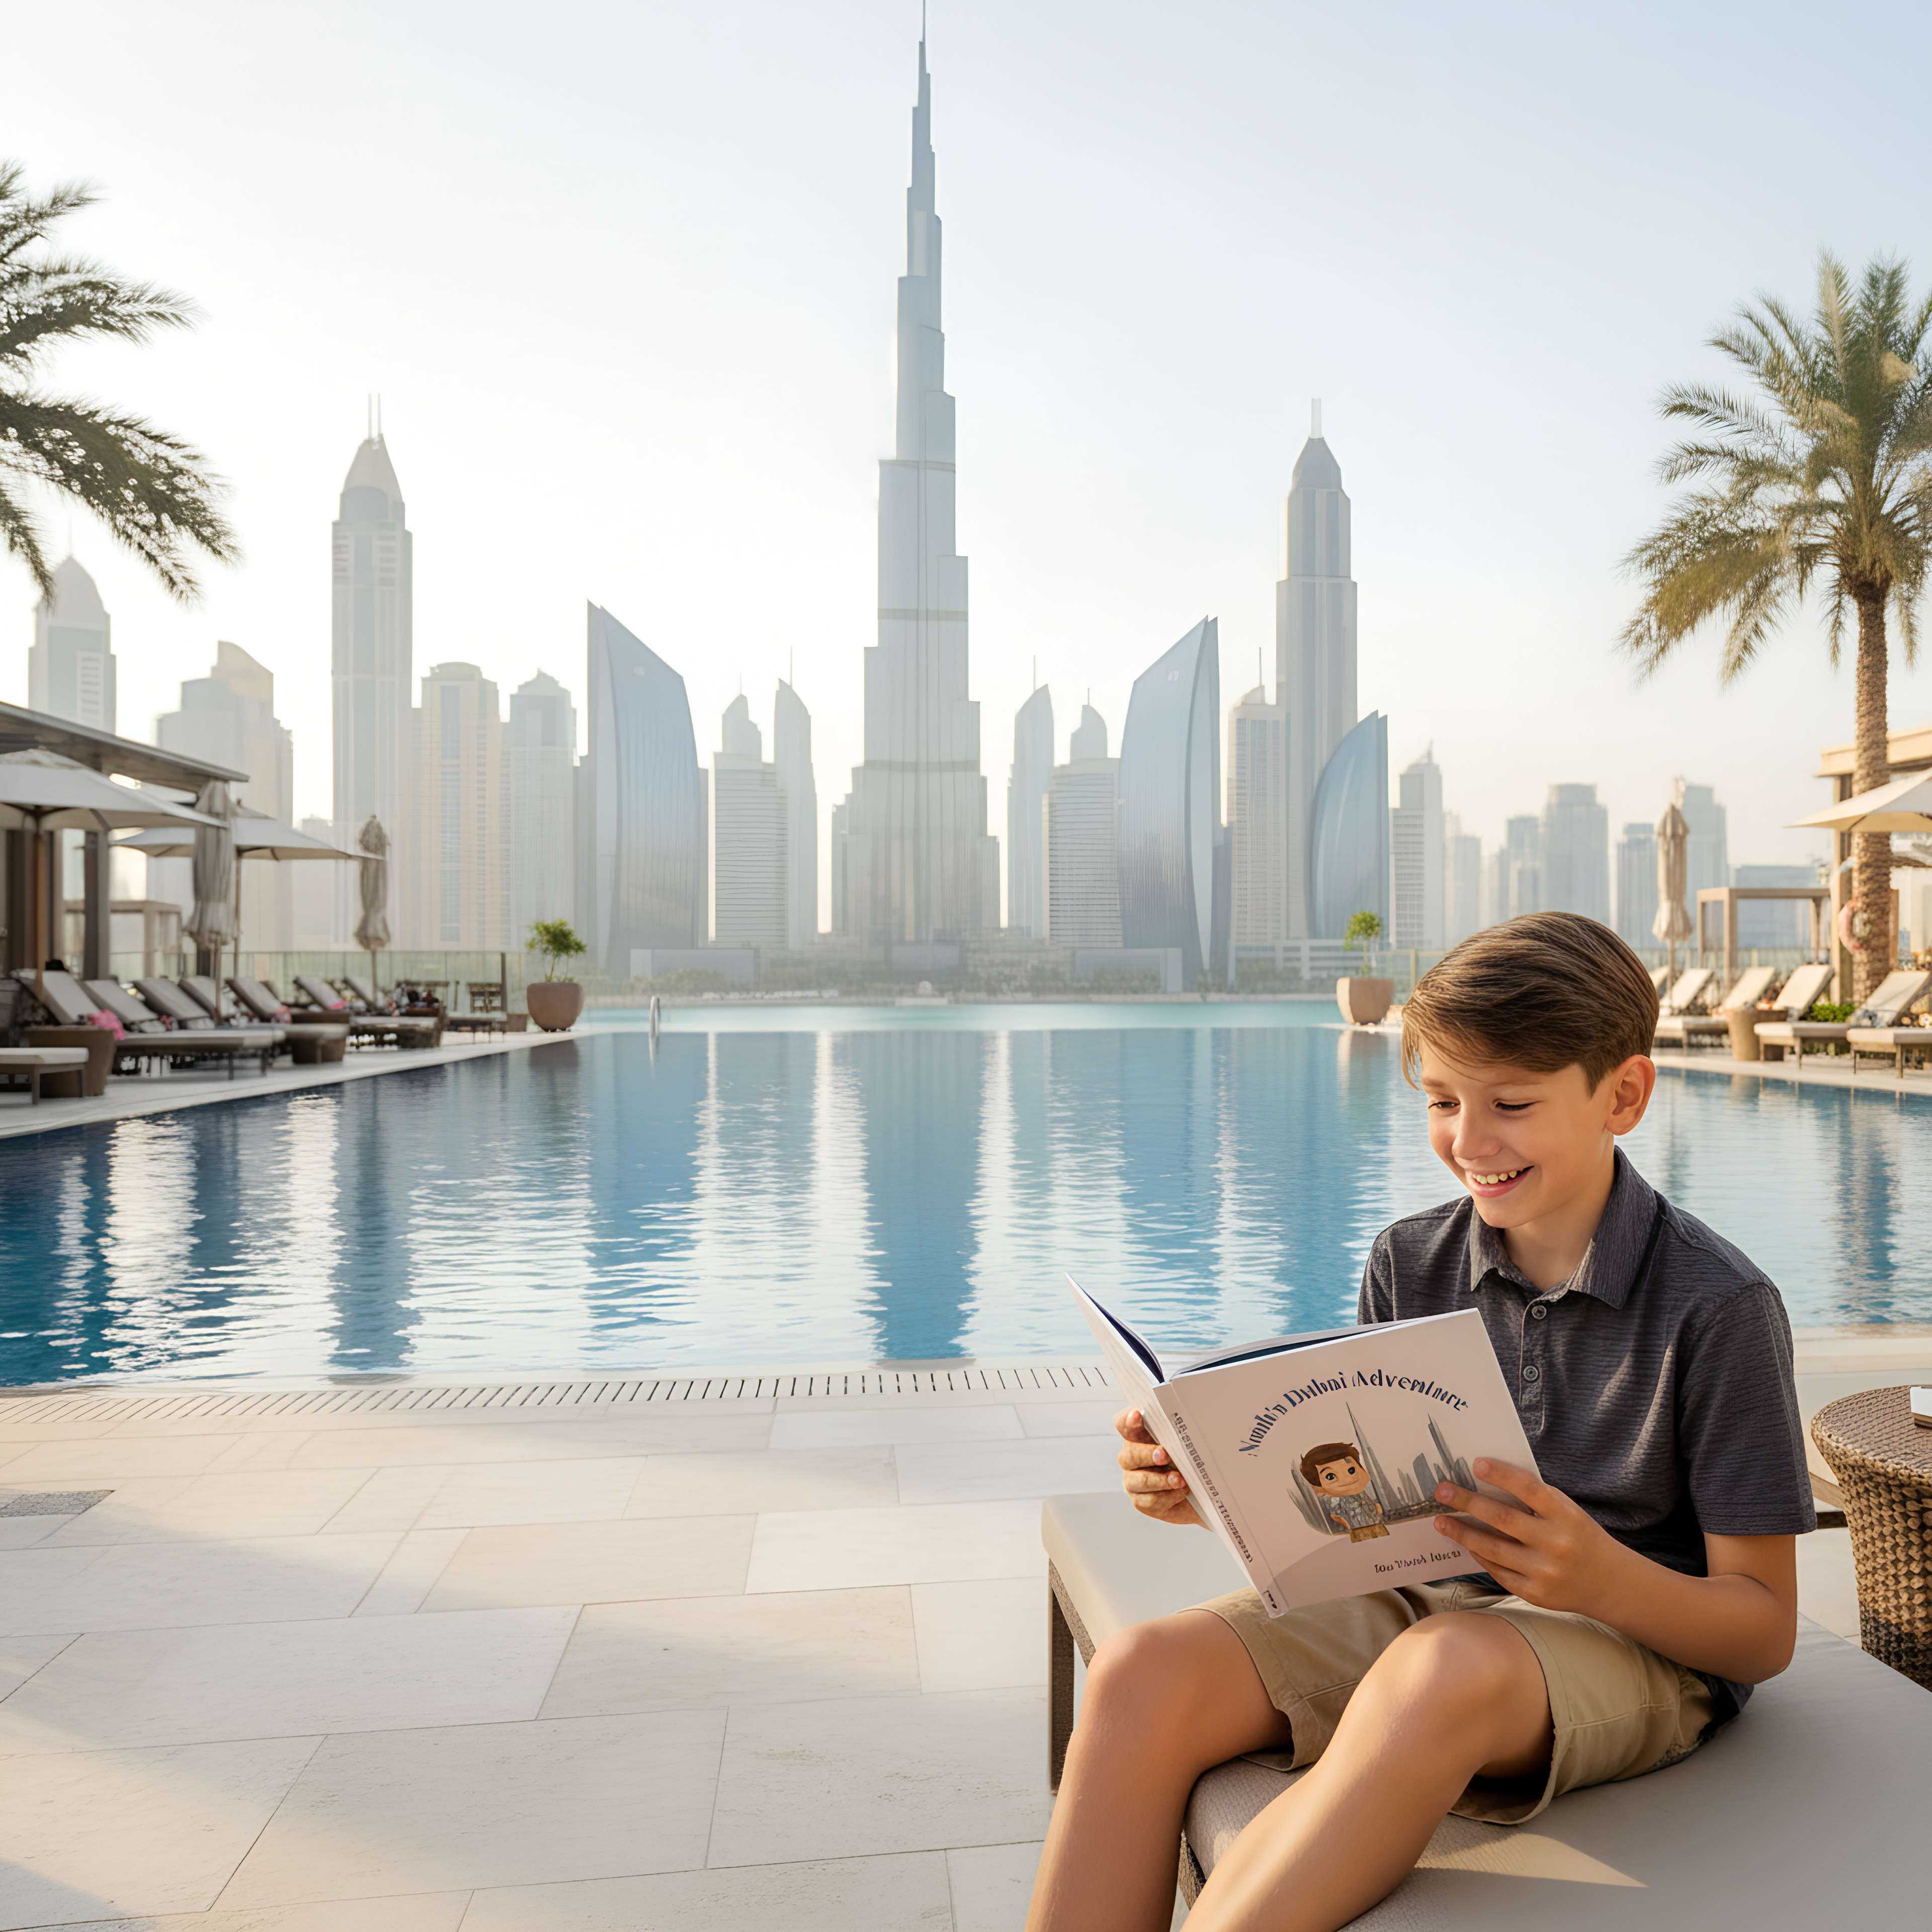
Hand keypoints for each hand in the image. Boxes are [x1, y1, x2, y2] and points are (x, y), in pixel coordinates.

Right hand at [1114, 1406, 1202, 1527]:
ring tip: (1180, 1480)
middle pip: (1129, 1454)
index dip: (1128, 1420)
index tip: (1137, 1415)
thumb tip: (1191, 1411)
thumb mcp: (1186, 1440)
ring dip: (1160, 1480)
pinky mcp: (1141, 1501)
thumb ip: (1180, 1428)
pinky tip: (1182, 1492)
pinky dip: (1168, 1496)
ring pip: (1138, 1481)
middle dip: (1147, 1455)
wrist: (1200, 1490)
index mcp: (1138, 1436)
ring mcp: (1134, 1480)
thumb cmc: (1190, 1458)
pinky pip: (1150, 1501)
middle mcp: (1131, 1457)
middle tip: (1164, 1455)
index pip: (1123, 1423)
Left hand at [1432, 1458, 1630, 1613]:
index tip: (1476, 1463)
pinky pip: (1499, 1572)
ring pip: (1494, 1549)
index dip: (1502, 1475)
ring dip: (1463, 1533)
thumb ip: (1535, 1499)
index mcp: (1566, 1516)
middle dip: (1468, 1502)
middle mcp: (1556, 1544)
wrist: (1609, 1582)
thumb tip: (1487, 1481)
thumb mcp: (1567, 1511)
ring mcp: (1546, 1572)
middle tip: (1442, 1491)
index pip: (1530, 1489)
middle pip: (1504, 1519)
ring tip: (1441, 1520)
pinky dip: (1480, 1556)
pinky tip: (1465, 1544)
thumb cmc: (1578, 1536)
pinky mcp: (1536, 1594)